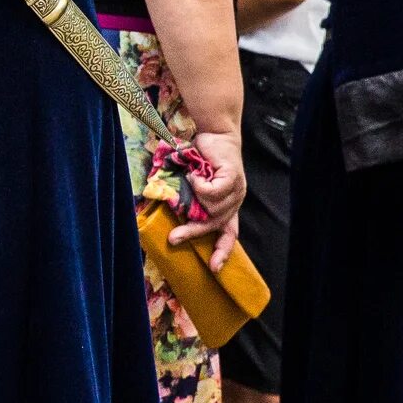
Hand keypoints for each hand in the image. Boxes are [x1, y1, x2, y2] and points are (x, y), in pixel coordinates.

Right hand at [164, 127, 245, 271]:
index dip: (222, 252)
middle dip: (194, 232)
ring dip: (196, 198)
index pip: (230, 234)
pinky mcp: (233, 177)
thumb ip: (189, 200)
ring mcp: (236, 189)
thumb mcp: (195, 184)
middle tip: (174, 238)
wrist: (214, 133)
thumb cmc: (202, 158)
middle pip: (216, 225)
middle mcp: (235, 201)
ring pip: (213, 207)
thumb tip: (166, 212)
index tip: (213, 268)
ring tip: (189, 180)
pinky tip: (195, 174)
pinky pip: (212, 191)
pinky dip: (199, 185)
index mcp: (228, 206)